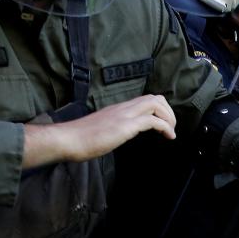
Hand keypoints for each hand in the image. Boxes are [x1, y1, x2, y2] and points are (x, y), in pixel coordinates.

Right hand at [27, 94, 175, 165]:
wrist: (68, 140)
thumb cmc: (80, 139)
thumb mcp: (103, 130)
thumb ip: (114, 128)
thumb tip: (121, 135)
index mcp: (118, 109)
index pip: (145, 99)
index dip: (160, 110)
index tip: (164, 126)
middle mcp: (123, 108)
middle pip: (155, 98)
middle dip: (169, 112)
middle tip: (171, 129)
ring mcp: (124, 115)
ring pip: (156, 104)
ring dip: (169, 118)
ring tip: (171, 132)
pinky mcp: (124, 126)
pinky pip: (152, 120)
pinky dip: (165, 127)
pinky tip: (168, 136)